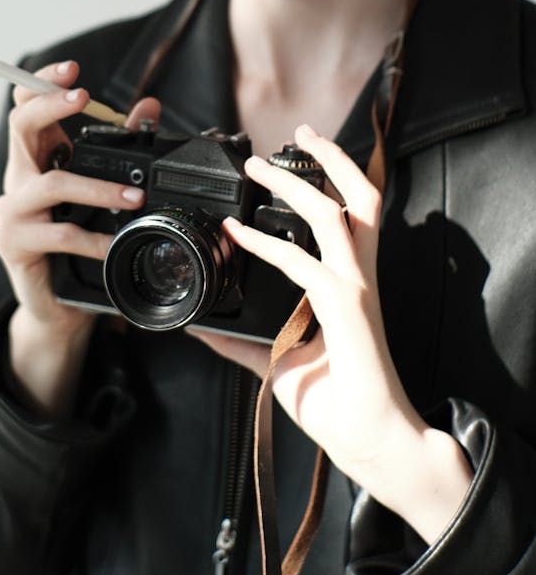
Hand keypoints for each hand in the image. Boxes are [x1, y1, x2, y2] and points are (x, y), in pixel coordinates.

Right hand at [0, 59, 160, 413]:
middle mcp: (18, 179)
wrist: (58, 306)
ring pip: (51, 184)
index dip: (42, 84)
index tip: (71, 69)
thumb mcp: (100, 189)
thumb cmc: (78, 242)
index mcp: (36, 159)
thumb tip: (148, 106)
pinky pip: (59, 235)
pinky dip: (93, 238)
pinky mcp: (16, 246)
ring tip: (134, 195)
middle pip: (21, 128)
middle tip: (83, 95)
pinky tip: (115, 243)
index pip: (27, 108)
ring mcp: (12, 213)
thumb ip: (121, 147)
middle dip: (52, 105)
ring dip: (96, 186)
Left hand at [194, 124, 471, 542]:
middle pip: (359, 198)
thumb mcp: (278, 365)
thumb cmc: (336, 405)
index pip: (346, 219)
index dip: (322, 186)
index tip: (284, 168)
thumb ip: (245, 343)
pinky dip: (267, 243)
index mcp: (348, 286)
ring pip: (337, 214)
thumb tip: (205, 328)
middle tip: (296, 133)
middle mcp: (356, 279)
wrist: (368, 442)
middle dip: (329, 160)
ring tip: (262, 165)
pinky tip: (237, 234)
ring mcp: (355, 290)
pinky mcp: (347, 309)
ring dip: (300, 182)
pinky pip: (304, 264)